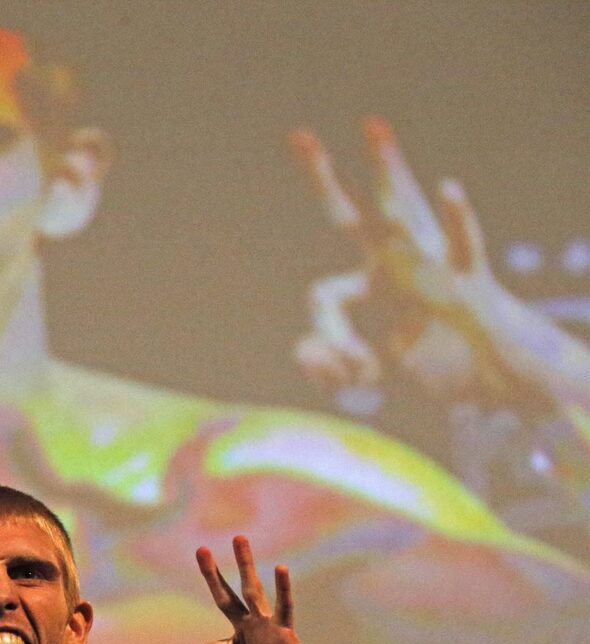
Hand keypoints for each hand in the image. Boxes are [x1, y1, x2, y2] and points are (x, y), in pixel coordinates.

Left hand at [196, 536, 347, 643]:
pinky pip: (284, 607)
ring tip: (239, 539)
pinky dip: (283, 589)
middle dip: (212, 575)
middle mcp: (250, 630)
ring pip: (252, 590)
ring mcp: (267, 628)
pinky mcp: (285, 632)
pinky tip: (281, 569)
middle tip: (200, 550)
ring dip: (245, 564)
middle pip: (226, 597)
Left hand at [291, 120, 495, 397]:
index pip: (324, 297)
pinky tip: (448, 190)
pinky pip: (463, 243)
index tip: (350, 367)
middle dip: (324, 180)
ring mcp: (429, 263)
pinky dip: (457, 218)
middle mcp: (393, 261)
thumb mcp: (372, 369)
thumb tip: (303, 353)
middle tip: (299, 137)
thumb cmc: (432, 352)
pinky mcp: (468, 276)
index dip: (331, 337)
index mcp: (368, 281)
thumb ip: (331, 364)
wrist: (491, 361)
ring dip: (388, 169)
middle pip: (351, 215)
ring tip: (371, 127)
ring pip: (402, 211)